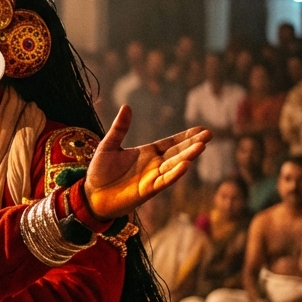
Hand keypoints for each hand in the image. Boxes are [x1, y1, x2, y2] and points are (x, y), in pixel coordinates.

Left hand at [84, 105, 211, 220]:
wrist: (92, 195)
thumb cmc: (100, 172)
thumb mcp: (108, 145)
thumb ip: (119, 128)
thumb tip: (126, 106)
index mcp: (147, 153)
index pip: (171, 143)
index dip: (185, 136)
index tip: (201, 129)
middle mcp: (154, 165)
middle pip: (177, 152)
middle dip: (193, 144)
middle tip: (210, 134)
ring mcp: (152, 177)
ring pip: (174, 165)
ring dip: (188, 156)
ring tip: (202, 146)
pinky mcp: (148, 190)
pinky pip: (164, 181)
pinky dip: (175, 174)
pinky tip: (186, 165)